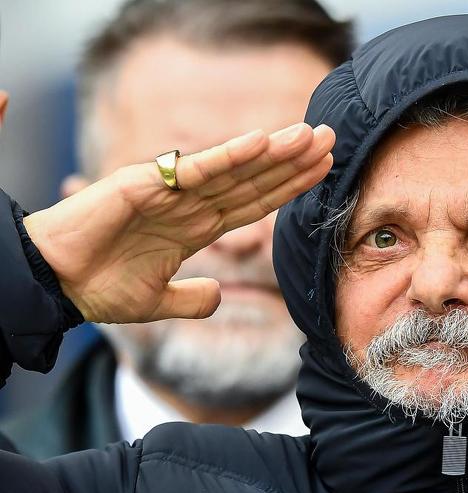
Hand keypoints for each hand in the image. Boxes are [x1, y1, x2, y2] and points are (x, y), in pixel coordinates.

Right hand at [23, 123, 333, 322]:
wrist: (54, 284)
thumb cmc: (99, 286)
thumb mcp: (157, 301)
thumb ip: (192, 298)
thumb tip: (218, 295)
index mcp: (196, 227)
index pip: (255, 202)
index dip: (289, 185)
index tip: (323, 170)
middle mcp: (191, 204)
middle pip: (254, 179)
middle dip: (294, 161)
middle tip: (331, 138)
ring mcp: (172, 192)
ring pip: (234, 168)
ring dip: (274, 151)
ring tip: (310, 135)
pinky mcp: (146, 185)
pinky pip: (196, 170)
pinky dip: (229, 156)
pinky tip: (261, 141)